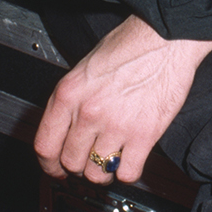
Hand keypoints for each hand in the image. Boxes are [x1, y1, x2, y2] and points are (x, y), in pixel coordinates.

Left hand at [34, 16, 211, 184]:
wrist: (166, 37)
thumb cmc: (130, 45)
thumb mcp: (85, 67)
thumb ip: (73, 100)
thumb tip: (66, 128)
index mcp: (69, 94)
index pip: (45, 145)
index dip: (49, 164)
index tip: (56, 168)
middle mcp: (88, 112)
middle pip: (70, 162)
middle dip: (78, 166)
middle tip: (88, 161)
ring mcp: (116, 125)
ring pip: (97, 173)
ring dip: (103, 171)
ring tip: (110, 160)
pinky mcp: (144, 134)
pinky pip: (127, 173)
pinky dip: (127, 171)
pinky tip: (130, 159)